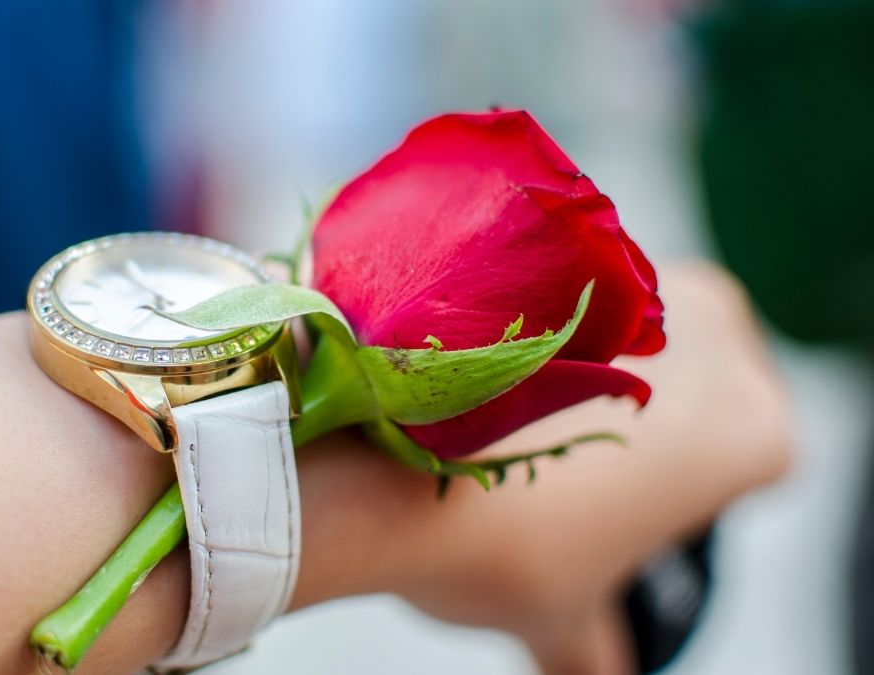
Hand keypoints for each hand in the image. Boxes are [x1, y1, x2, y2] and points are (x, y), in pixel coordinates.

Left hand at [296, 262, 790, 674]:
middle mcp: (719, 334)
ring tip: (504, 429)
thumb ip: (595, 648)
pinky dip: (528, 330)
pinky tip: (478, 385)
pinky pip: (560, 292)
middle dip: (629, 424)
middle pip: (688, 389)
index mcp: (755, 432)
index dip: (673, 494)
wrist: (389, 461)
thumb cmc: (494, 547)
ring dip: (575, 372)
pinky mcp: (558, 246)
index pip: (748, 460)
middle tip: (554, 470)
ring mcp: (639, 277)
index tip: (608, 510)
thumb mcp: (565, 616)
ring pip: (623, 334)